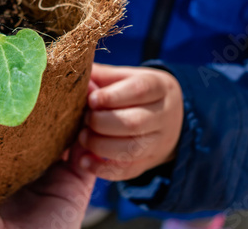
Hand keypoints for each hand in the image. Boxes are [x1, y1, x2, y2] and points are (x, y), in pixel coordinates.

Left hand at [0, 49, 94, 228]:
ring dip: (72, 95)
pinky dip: (96, 123)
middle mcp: (15, 154)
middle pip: (31, 107)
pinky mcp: (75, 180)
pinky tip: (93, 96)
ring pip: (66, 121)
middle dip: (38, 77)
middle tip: (43, 39)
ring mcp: (47, 166)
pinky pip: (92, 145)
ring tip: (73, 61)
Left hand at [79, 63, 183, 180]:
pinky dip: (103, 169)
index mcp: (160, 87)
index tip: (91, 100)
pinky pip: (128, 171)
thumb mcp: (127, 77)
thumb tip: (77, 77)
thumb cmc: (138, 92)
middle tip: (85, 119)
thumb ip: (102, 76)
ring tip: (82, 137)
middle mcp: (164, 116)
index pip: (139, 90)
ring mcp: (159, 142)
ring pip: (131, 149)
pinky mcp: (149, 163)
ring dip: (101, 146)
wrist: (171, 118)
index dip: (112, 97)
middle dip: (102, 122)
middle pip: (134, 123)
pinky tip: (84, 161)